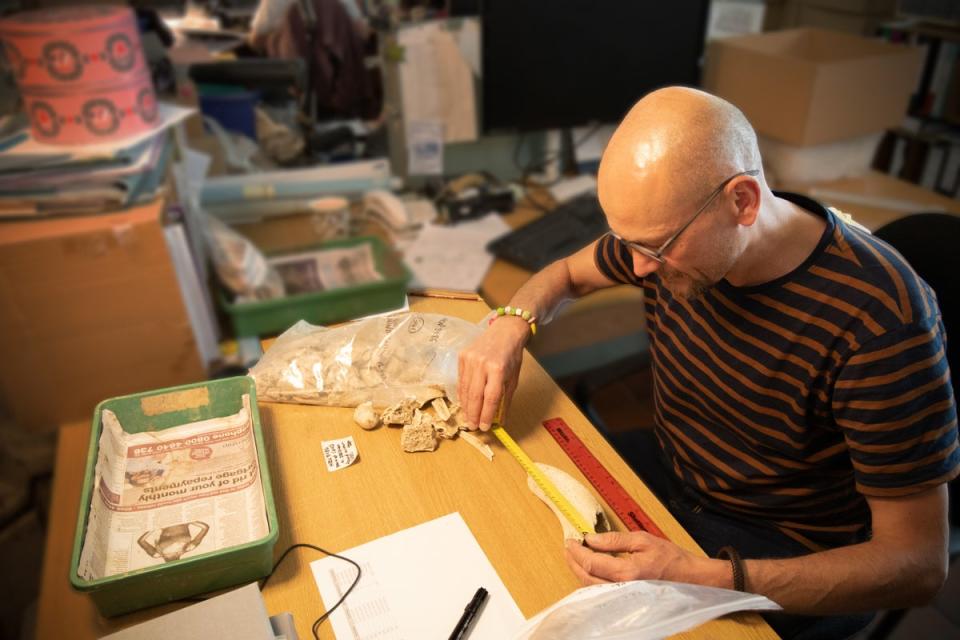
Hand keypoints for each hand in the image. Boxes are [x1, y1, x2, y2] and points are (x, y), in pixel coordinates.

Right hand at [457, 317, 528, 429]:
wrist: (504, 331)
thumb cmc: (512, 355)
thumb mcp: (514, 378)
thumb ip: (506, 399)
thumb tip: (500, 420)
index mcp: (498, 369)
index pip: (490, 398)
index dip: (486, 415)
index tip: (484, 427)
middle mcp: (482, 364)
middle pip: (475, 395)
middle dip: (473, 414)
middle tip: (473, 427)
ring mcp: (470, 359)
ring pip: (465, 389)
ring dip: (465, 406)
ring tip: (468, 418)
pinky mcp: (462, 356)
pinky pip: (460, 380)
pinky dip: (462, 393)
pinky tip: (464, 403)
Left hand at [564, 531, 702, 584]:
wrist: (691, 579)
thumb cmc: (671, 559)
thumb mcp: (643, 540)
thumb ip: (615, 540)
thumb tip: (591, 538)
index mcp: (627, 572)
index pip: (591, 562)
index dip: (577, 551)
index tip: (570, 541)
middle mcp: (622, 588)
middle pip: (586, 578)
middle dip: (573, 562)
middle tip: (568, 548)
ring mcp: (624, 597)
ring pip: (591, 588)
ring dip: (579, 572)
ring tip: (575, 557)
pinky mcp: (626, 600)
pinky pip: (601, 592)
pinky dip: (590, 580)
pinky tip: (589, 570)